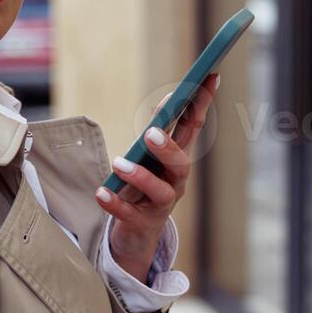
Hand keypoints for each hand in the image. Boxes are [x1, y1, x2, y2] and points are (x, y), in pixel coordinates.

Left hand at [95, 72, 221, 282]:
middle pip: (181, 163)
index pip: (194, 127)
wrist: (137, 236)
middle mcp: (175, 182)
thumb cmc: (142, 188)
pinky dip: (115, 203)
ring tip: (119, 163)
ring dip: (140, 176)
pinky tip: (101, 192)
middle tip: (151, 133)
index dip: (203, 102)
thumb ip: (157, 132)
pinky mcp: (142, 224)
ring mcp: (161, 205)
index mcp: (177, 159)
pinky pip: (129, 214)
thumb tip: (167, 103)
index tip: (210, 75)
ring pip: (160, 191)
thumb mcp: (150, 158)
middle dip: (169, 147)